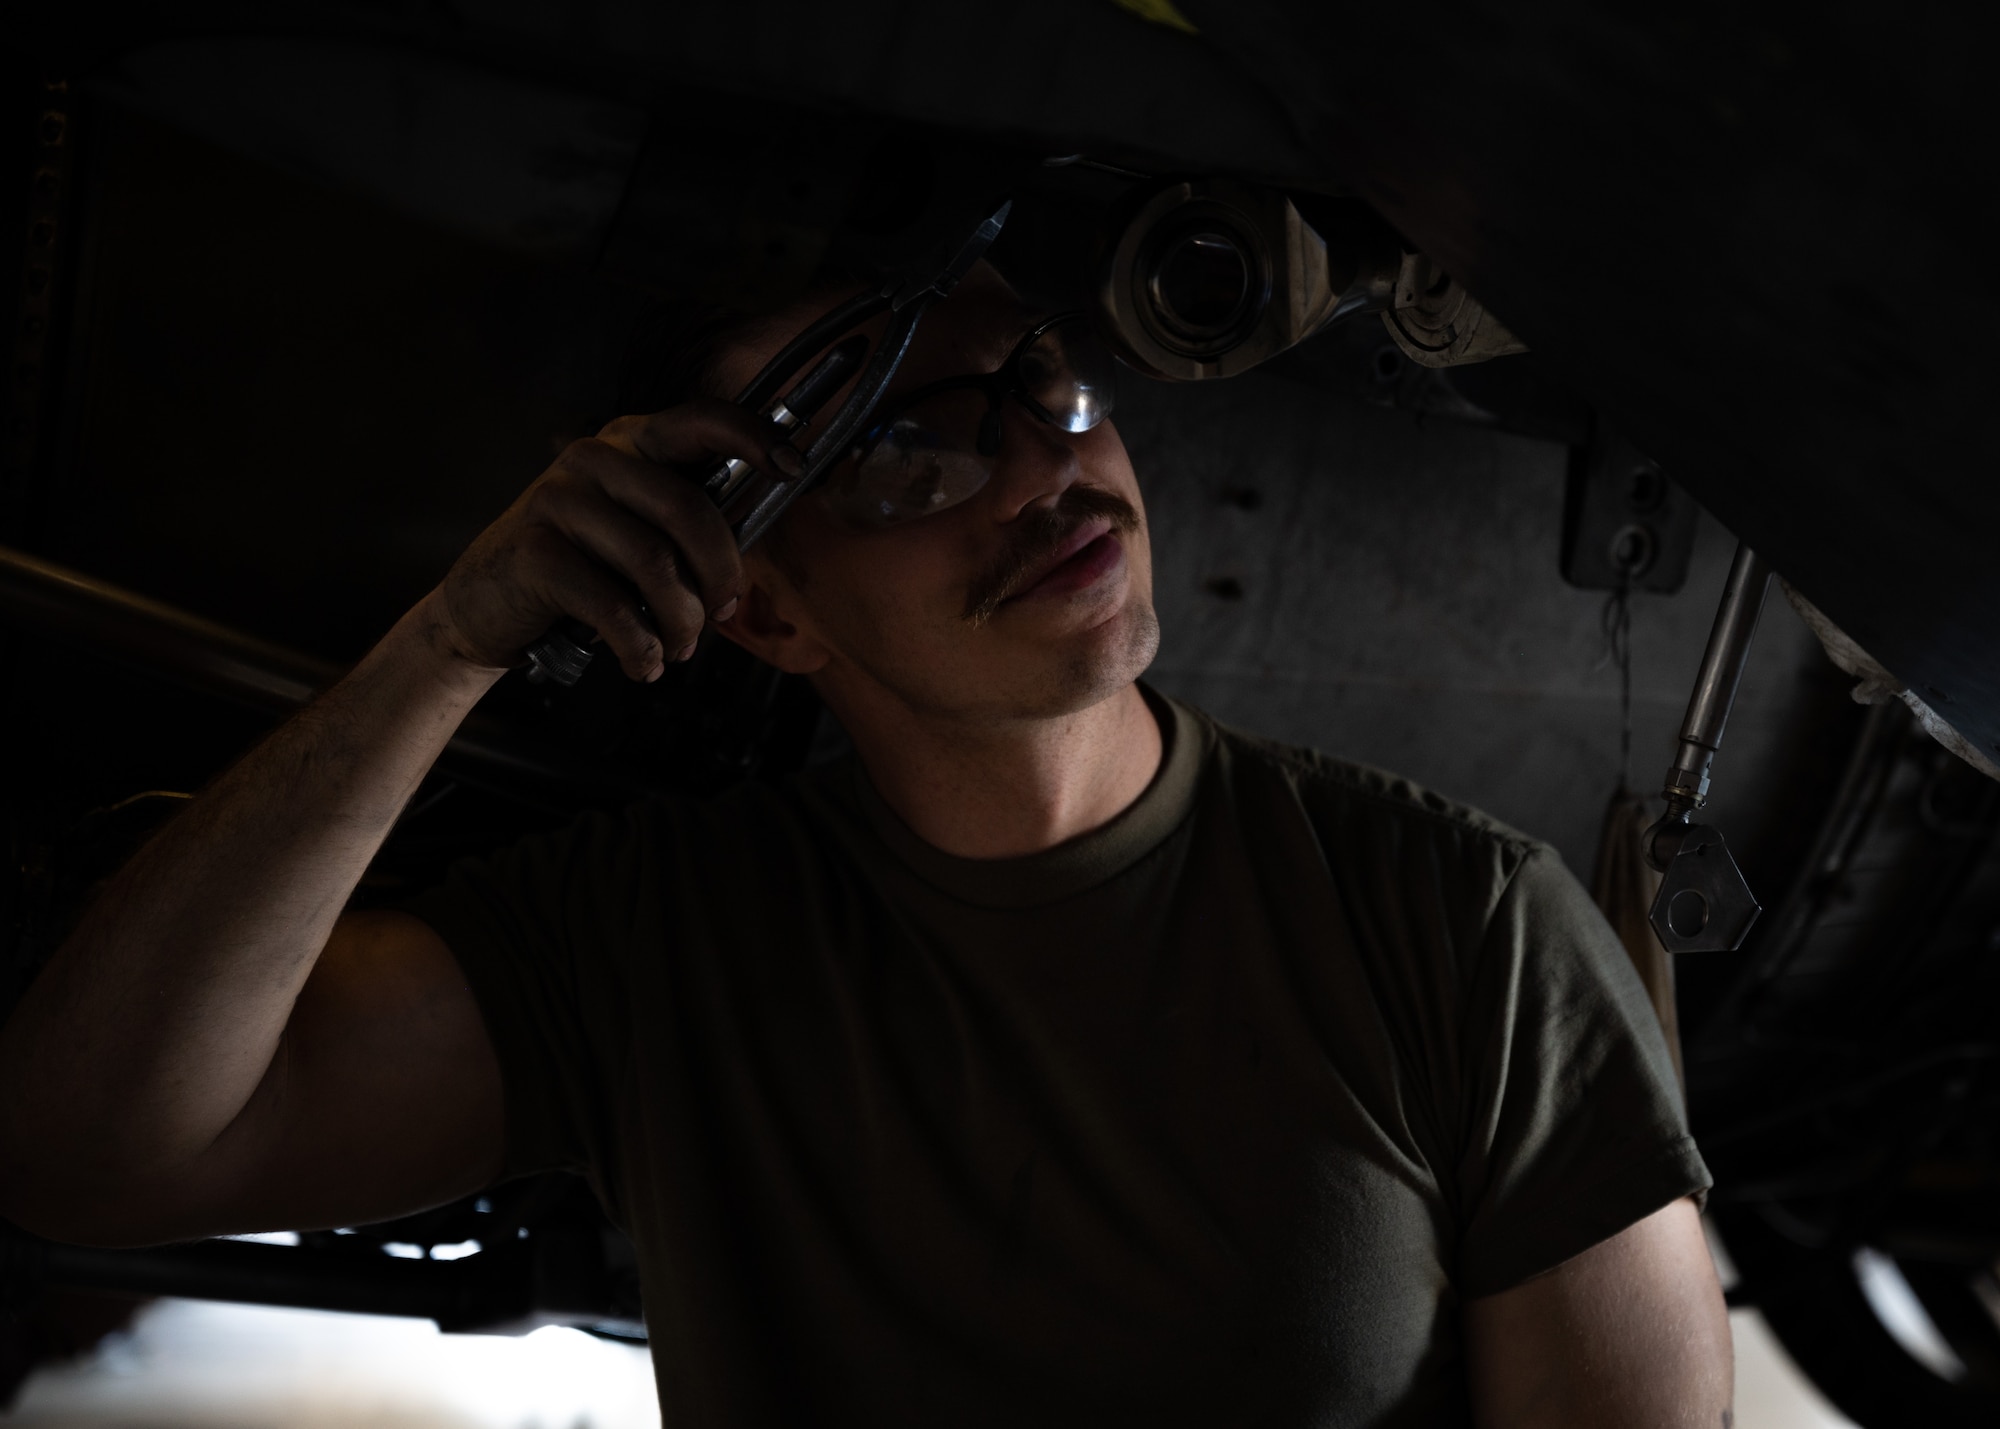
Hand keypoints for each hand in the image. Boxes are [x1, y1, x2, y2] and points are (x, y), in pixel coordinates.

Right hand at [421, 400, 802, 681]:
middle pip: (688, 509)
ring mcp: (558, 499)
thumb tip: (750, 553)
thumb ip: (685, 527)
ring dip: (682, 621)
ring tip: (679, 647)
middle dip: (720, 574)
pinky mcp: (535, 551)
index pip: (699, 420)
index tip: (796, 465)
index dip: (753, 436)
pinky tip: (644, 663)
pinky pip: (613, 606)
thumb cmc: (580, 569)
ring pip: (655, 564)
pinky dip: (641, 646)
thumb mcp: (634, 533)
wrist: (485, 605)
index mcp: (629, 441)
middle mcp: (594, 458)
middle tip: (720, 613)